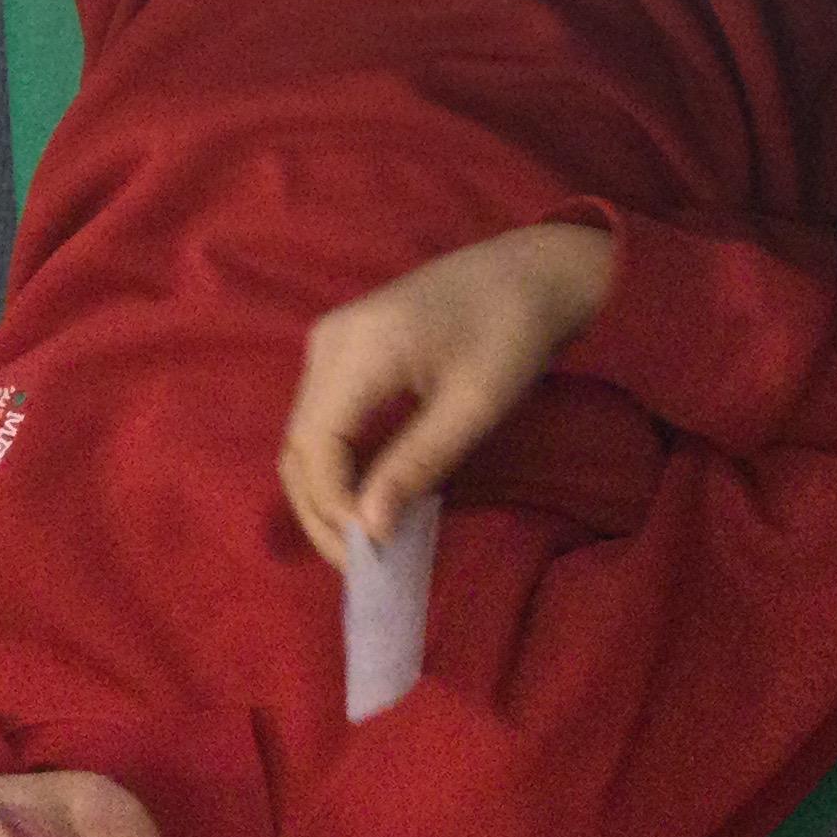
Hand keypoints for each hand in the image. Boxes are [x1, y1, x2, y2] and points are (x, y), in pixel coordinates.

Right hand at [277, 221, 616, 569]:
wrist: (537, 270)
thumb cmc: (516, 332)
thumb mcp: (475, 405)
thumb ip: (417, 464)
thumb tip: (367, 530)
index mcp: (359, 347)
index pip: (315, 447)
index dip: (333, 509)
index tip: (370, 554)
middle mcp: (331, 341)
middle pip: (299, 446)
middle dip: (323, 512)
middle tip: (363, 566)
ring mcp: (334, 341)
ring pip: (306, 436)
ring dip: (328, 493)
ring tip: (367, 543)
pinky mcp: (348, 348)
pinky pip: (325, 418)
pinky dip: (340, 465)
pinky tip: (371, 498)